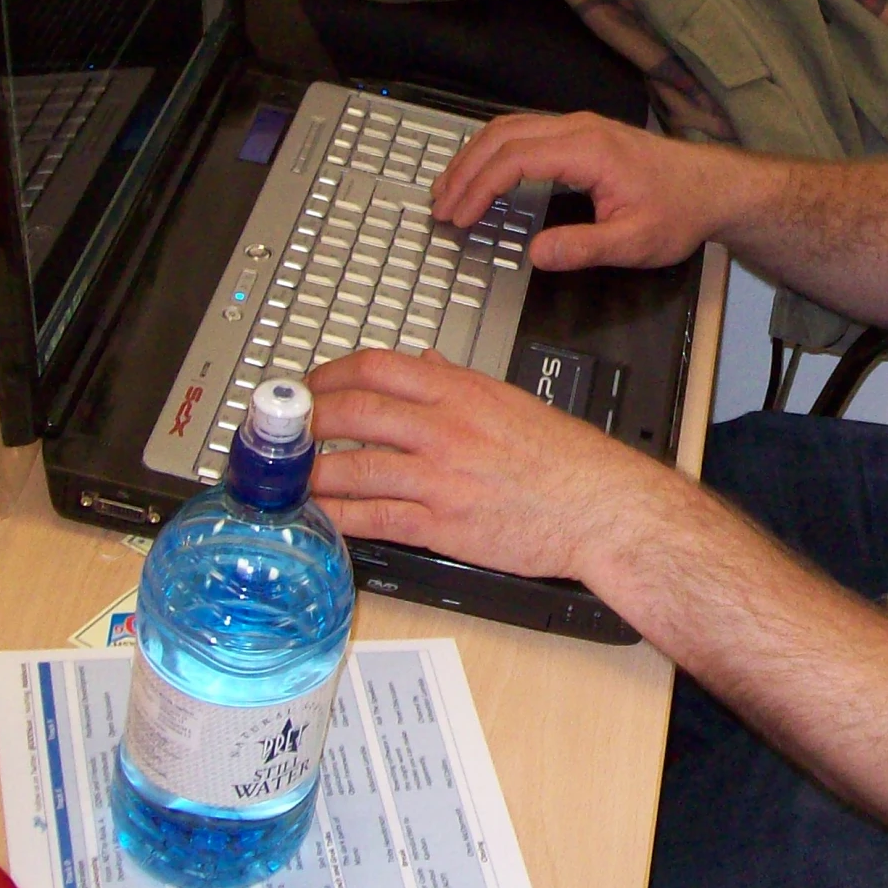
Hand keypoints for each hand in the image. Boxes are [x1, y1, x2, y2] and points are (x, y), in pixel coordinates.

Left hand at [306, 347, 669, 581]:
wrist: (600, 506)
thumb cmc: (565, 458)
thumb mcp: (509, 401)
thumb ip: (457, 382)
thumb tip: (423, 362)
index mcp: (462, 393)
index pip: (377, 368)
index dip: (331, 374)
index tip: (312, 386)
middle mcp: (446, 430)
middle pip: (354, 413)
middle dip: (309, 420)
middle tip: (288, 430)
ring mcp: (441, 478)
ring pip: (355, 468)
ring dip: (314, 472)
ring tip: (291, 476)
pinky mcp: (442, 524)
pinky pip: (375, 517)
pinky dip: (339, 515)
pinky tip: (321, 514)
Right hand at [432, 112, 743, 272]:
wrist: (712, 187)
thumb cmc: (680, 209)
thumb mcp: (635, 241)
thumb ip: (584, 248)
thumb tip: (538, 254)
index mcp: (588, 150)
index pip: (514, 159)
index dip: (479, 188)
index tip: (458, 216)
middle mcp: (579, 128)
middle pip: (502, 136)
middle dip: (464, 171)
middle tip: (440, 207)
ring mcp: (579, 127)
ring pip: (509, 128)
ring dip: (474, 157)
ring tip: (449, 190)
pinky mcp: (581, 134)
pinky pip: (525, 132)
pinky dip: (494, 152)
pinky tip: (484, 173)